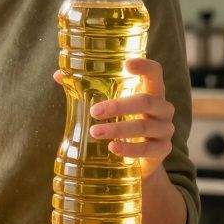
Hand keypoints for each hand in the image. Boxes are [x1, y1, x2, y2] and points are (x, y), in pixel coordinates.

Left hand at [53, 57, 174, 176]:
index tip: (126, 64)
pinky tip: (113, 148)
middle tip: (94, 111)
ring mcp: (165, 130)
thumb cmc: (125, 122)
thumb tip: (59, 75)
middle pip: (145, 101)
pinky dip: (129, 149)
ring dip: (118, 129)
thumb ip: (87, 89)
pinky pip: (146, 149)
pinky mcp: (162, 150)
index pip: (155, 72)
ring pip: (143, 126)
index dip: (144, 66)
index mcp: (152, 91)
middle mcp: (163, 108)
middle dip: (118, 106)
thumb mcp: (111, 105)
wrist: (140, 159)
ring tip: (95, 132)